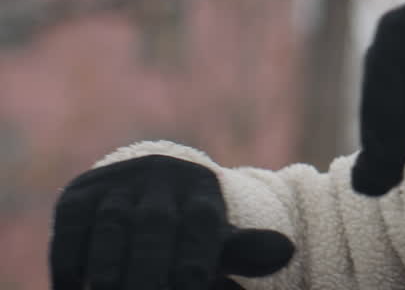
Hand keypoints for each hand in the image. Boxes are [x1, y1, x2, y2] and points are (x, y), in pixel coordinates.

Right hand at [50, 155, 293, 289]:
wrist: (139, 197)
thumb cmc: (186, 235)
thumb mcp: (216, 241)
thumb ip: (244, 250)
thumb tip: (286, 251)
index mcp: (200, 186)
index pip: (201, 220)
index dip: (197, 256)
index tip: (193, 284)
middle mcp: (159, 175)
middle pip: (155, 223)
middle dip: (151, 265)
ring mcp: (116, 181)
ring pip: (112, 225)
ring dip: (108, 266)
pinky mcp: (77, 194)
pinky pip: (72, 227)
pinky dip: (70, 261)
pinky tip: (74, 289)